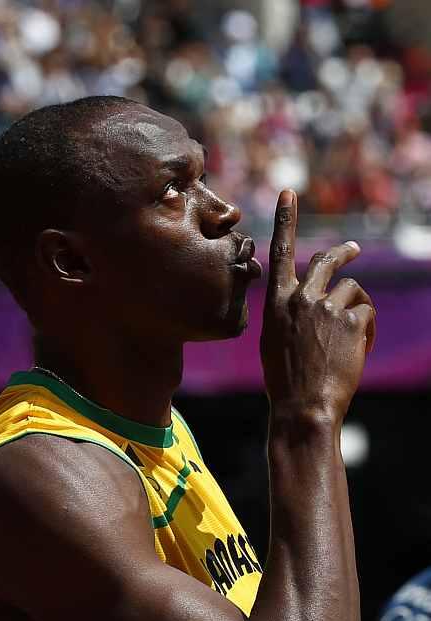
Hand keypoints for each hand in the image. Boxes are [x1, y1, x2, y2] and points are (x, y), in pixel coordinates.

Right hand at [261, 190, 375, 423]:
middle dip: (343, 253)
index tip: (288, 193)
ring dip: (356, 307)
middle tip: (353, 249)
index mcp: (277, 301)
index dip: (286, 220)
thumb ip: (288, 313)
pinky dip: (366, 329)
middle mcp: (301, 298)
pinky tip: (358, 349)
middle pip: (327, 261)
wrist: (303, 407)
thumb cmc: (284, 379)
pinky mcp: (351, 320)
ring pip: (353, 290)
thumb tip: (306, 300)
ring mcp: (327, 307)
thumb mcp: (275, 340)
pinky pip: (366, 313)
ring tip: (354, 335)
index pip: (281, 252)